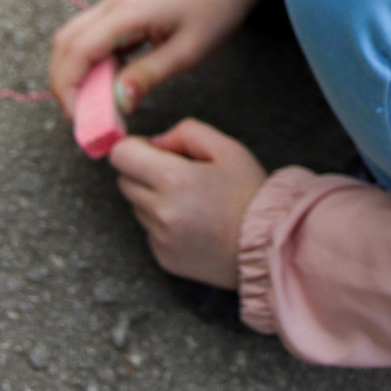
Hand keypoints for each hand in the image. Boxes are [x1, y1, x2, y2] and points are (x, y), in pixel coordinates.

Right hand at [48, 0, 269, 117]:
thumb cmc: (214, 13)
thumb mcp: (186, 53)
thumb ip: (148, 76)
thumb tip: (117, 103)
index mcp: (126, 13)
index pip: (77, 51)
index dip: (69, 88)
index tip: (79, 120)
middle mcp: (111, 4)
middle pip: (64, 44)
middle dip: (63, 84)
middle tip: (80, 118)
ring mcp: (113, 4)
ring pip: (72, 39)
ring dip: (73, 74)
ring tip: (91, 106)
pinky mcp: (119, 10)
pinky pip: (90, 37)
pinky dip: (89, 64)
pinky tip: (106, 86)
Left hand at [109, 119, 266, 289]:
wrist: (270, 245)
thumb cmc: (250, 192)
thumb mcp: (226, 147)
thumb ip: (185, 132)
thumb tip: (154, 142)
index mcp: (172, 179)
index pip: (121, 155)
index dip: (134, 148)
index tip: (153, 151)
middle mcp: (160, 211)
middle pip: (124, 181)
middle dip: (143, 172)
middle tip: (179, 175)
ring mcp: (160, 238)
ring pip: (137, 207)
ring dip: (154, 199)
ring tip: (192, 202)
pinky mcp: (164, 258)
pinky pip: (150, 232)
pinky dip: (164, 224)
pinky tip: (194, 224)